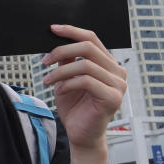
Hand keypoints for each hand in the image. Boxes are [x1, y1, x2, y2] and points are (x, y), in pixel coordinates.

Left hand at [41, 25, 126, 149]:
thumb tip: (57, 40)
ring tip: (47, 80)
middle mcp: (117, 71)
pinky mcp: (113, 98)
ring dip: (60, 71)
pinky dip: (68, 83)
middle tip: (44, 61)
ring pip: (85, 64)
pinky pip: (86, 81)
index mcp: (108, 64)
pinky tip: (59, 90)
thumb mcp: (67, 78)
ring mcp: (118, 85)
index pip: (92, 39)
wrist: (81, 134)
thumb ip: (66, 60)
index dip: (72, 31)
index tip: (53, 29)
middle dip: (62, 50)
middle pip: (89, 47)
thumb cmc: (75, 107)